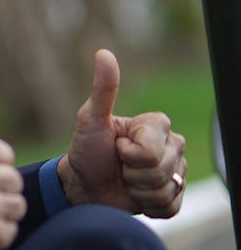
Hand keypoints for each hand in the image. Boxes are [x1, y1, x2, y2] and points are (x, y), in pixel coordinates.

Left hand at [59, 49, 186, 217]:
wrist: (84, 185)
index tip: (116, 147)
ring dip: (138, 190)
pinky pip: (170, 206)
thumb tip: (104, 53)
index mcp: (156, 125)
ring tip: (125, 180)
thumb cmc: (86, 150)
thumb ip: (103, 88)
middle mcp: (172, 146)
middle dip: (133, 173)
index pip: (152, 149)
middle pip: (161, 170)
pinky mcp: (173, 196)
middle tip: (119, 166)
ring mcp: (175, 171)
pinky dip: (147, 205)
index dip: (129, 154)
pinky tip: (135, 195)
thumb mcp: (90, 118)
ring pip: (166, 189)